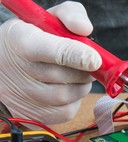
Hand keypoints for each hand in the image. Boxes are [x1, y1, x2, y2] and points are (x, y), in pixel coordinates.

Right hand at [0, 1, 101, 123]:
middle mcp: (19, 70)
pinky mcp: (34, 115)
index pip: (51, 51)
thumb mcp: (48, 19)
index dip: (76, 56)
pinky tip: (65, 87)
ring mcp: (25, 96)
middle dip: (84, 70)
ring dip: (81, 85)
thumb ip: (70, 16)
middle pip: (66, 76)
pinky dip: (74, 100)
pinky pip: (67, 111)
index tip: (95, 59)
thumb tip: (84, 28)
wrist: (6, 66)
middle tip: (86, 63)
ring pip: (70, 95)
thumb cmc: (35, 39)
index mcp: (21, 40)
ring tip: (73, 74)